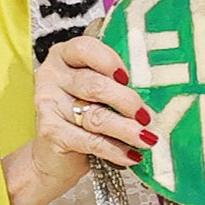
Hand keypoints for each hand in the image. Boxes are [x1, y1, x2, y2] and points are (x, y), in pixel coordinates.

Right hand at [5, 33, 148, 204]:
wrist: (55, 154)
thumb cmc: (81, 116)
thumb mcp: (97, 92)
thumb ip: (116, 84)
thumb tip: (155, 92)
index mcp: (65, 56)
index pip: (85, 49)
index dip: (110, 61)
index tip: (130, 78)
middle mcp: (53, 76)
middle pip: (94, 85)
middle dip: (126, 101)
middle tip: (146, 115)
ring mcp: (49, 104)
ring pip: (95, 116)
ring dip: (126, 129)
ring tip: (146, 138)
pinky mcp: (51, 133)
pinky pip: (90, 141)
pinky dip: (114, 150)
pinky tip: (131, 155)